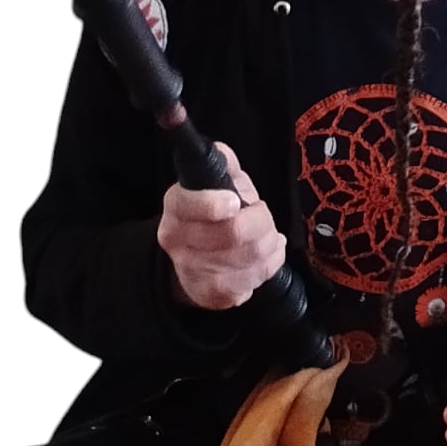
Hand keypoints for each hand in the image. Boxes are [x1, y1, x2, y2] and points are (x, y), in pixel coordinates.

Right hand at [158, 142, 286, 309]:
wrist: (194, 261)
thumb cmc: (211, 213)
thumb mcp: (215, 181)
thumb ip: (223, 164)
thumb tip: (220, 151)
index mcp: (176, 207)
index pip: (190, 205)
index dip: (215, 204)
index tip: (234, 203)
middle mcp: (178, 242)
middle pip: (233, 233)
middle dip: (261, 222)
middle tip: (262, 216)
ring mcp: (194, 271)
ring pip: (251, 257)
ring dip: (270, 243)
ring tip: (268, 235)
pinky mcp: (213, 295)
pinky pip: (255, 280)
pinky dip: (270, 264)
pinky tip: (265, 256)